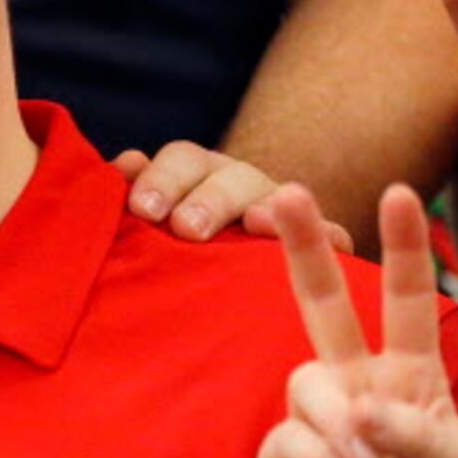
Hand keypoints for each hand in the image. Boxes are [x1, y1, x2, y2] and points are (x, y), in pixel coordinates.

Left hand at [113, 143, 349, 250]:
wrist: (223, 295)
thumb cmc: (166, 260)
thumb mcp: (144, 229)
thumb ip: (130, 202)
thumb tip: (124, 165)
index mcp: (195, 178)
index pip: (183, 161)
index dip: (162, 179)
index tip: (142, 210)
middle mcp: (239, 186)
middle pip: (230, 176)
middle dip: (208, 198)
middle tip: (187, 228)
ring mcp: (281, 211)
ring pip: (279, 200)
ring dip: (269, 207)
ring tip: (257, 223)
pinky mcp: (322, 244)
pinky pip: (332, 237)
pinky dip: (327, 235)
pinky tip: (326, 244)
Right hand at [260, 185, 457, 457]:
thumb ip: (418, 431)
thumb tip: (362, 410)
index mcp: (410, 376)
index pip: (406, 301)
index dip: (403, 248)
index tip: (401, 193)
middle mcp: (358, 387)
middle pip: (323, 306)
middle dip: (304, 250)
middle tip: (285, 195)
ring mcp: (318, 422)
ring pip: (306, 380)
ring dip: (338, 417)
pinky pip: (288, 435)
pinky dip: (320, 454)